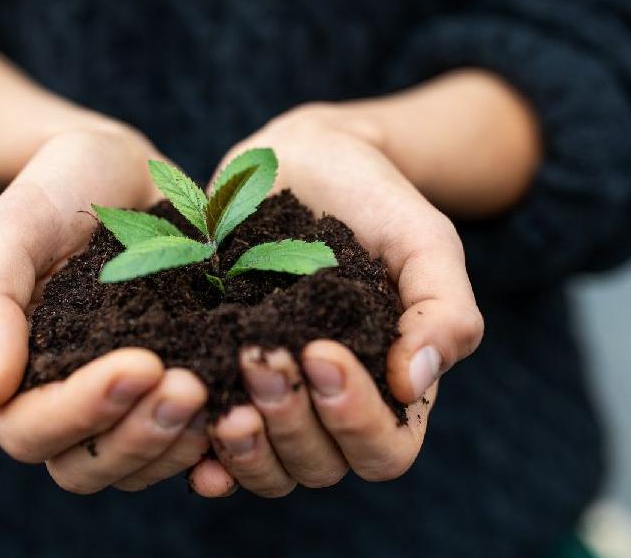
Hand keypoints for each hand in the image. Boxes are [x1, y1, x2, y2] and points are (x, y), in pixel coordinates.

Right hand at [0, 126, 212, 493]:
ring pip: (139, 465)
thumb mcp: (12, 228)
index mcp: (14, 375)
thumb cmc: (55, 189)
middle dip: (139, 436)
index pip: (31, 430)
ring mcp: (121, 404)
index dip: (82, 411)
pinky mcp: (172, 390)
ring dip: (178, 443)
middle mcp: (64, 402)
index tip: (140, 364)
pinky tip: (249, 410)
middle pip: (86, 467)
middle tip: (191, 387)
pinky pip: (187, 444)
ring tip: (223, 395)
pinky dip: (215, 441)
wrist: (118, 168)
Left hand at [189, 105, 484, 496]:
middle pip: (319, 466)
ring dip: (245, 445)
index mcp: (392, 391)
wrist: (303, 160)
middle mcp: (332, 411)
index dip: (354, 418)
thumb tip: (417, 382)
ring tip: (218, 395)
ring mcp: (274, 403)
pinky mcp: (220, 384)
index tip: (321, 351)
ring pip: (266, 469)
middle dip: (290, 419)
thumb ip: (443, 309)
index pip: (384, 450)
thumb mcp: (424, 241)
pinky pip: (211, 450)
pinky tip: (187, 424)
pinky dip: (200, 455)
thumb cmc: (375, 201)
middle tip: (259, 354)